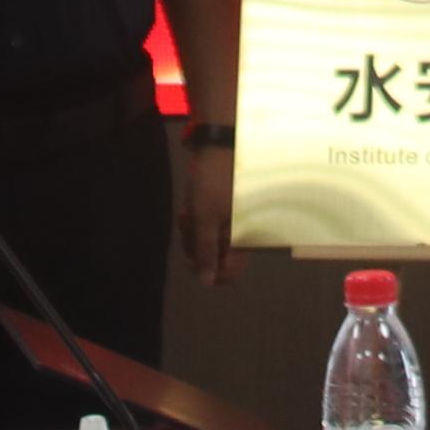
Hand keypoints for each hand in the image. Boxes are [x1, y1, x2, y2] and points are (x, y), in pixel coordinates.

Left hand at [180, 145, 238, 285]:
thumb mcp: (204, 217)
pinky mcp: (226, 213)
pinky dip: (198, 224)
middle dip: (195, 247)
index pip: (229, 275)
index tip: (190, 258)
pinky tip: (190, 210)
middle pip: (215, 260)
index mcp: (242, 239)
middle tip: (186, 227)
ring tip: (187, 214)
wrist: (219, 146)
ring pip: (209, 245)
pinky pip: (210, 230)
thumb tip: (207, 282)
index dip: (207, 272)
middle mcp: (241, 235)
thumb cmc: (212, 182)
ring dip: (193, 234)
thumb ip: (206, 251)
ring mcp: (233, 224)